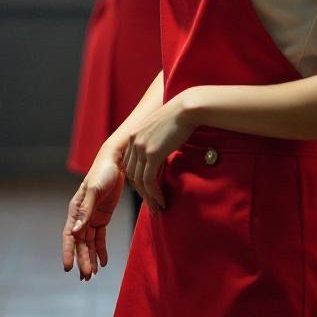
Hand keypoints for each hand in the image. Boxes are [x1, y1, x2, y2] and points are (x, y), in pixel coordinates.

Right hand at [63, 146, 124, 280]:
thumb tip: (75, 231)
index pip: (69, 236)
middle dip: (82, 260)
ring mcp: (92, 217)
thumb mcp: (95, 191)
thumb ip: (86, 211)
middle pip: (80, 243)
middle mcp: (81, 215)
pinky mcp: (103, 217)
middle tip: (86, 277)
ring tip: (92, 275)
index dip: (68, 252)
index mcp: (75, 209)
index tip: (68, 268)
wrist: (117, 162)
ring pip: (90, 243)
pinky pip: (100, 237)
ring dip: (91, 258)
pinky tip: (104, 263)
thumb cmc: (103, 172)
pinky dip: (101, 250)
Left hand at [122, 94, 196, 211]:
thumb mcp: (161, 129)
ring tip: (157, 207)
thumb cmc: (180, 117)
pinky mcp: (152, 154)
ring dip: (148, 197)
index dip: (137, 180)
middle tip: (151, 204)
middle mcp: (133, 141)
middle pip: (131, 174)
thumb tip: (161, 155)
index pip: (129, 164)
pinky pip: (148, 180)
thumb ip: (156, 142)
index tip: (147, 191)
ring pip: (139, 180)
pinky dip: (154, 193)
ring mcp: (141, 148)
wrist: (186, 109)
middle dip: (141, 192)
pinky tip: (162, 200)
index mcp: (133, 135)